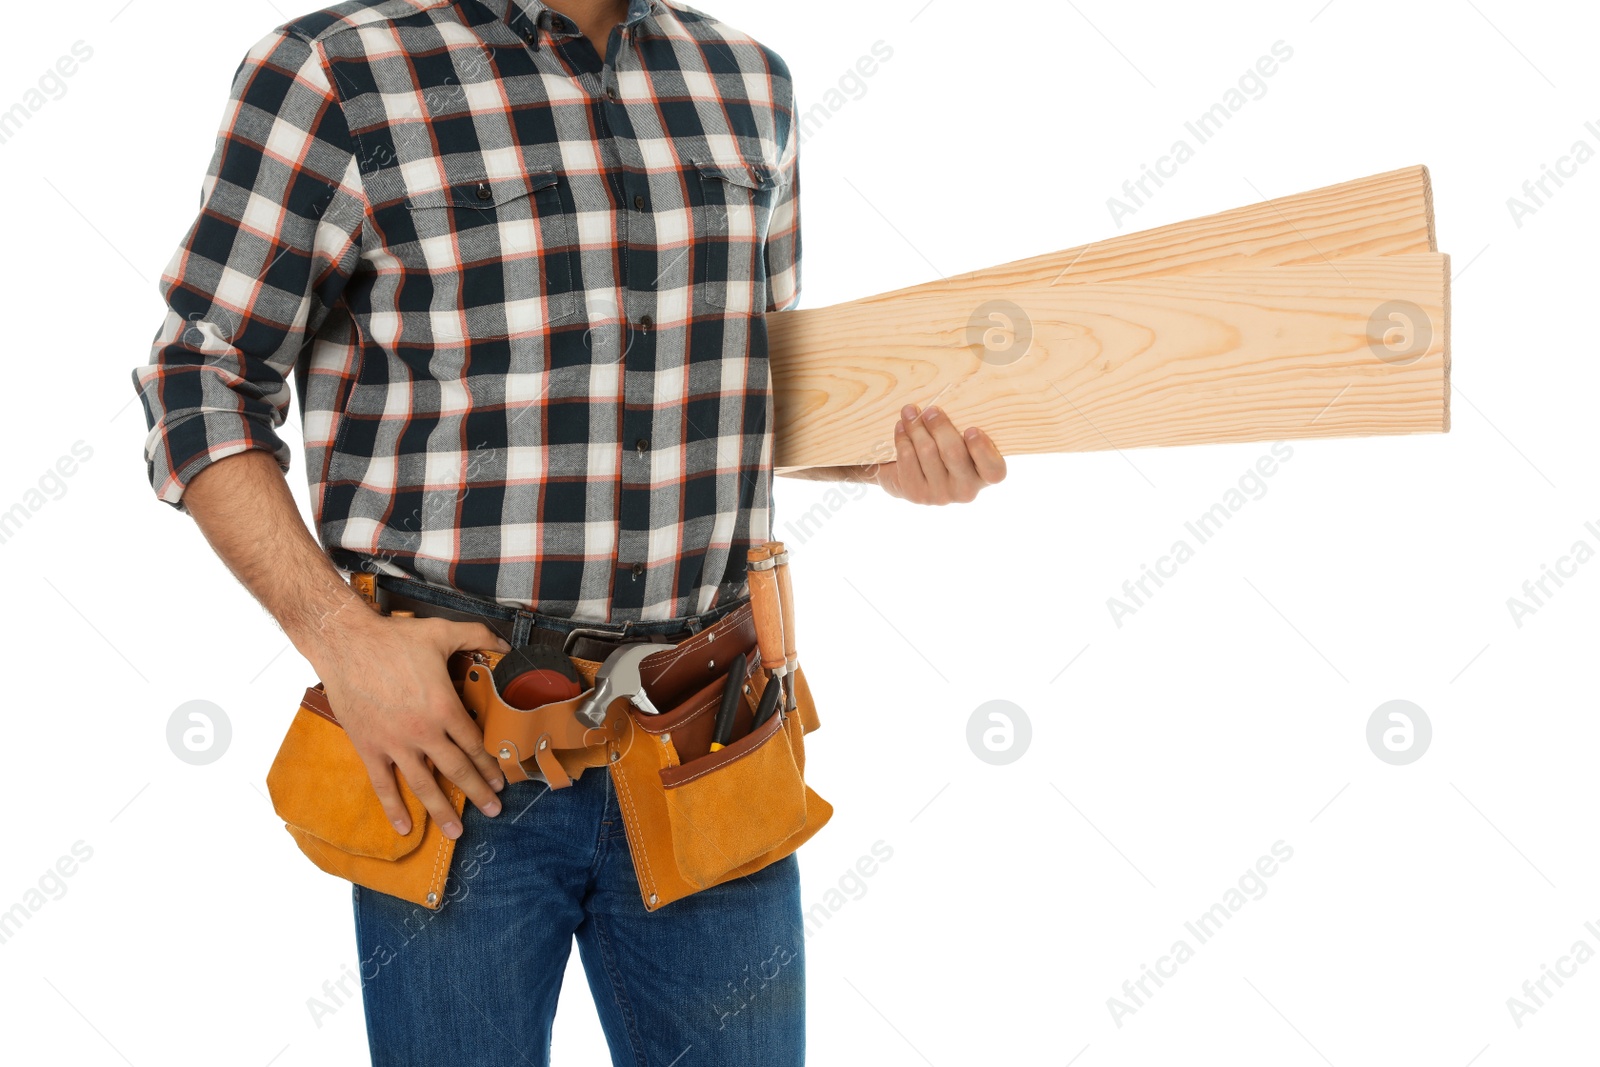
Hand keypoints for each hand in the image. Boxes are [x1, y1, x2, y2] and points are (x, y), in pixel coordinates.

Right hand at [310, 613, 511, 838]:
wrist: (345, 643)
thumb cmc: (394, 638)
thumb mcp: (443, 631)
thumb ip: (479, 637)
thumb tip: (507, 646)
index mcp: (444, 708)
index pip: (474, 745)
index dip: (490, 765)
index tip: (501, 781)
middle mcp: (423, 732)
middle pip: (457, 770)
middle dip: (478, 793)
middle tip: (494, 811)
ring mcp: (394, 744)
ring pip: (424, 785)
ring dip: (442, 811)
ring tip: (457, 832)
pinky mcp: (368, 748)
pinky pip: (383, 785)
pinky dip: (394, 808)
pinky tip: (405, 828)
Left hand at [874, 404, 1006, 503]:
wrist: (910, 475)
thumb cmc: (943, 448)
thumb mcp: (960, 440)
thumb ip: (962, 427)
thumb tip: (945, 406)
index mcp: (986, 475)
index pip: (994, 470)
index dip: (983, 450)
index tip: (971, 429)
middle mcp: (967, 490)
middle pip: (954, 454)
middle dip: (939, 426)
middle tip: (930, 409)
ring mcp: (942, 495)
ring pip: (928, 452)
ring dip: (916, 427)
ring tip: (910, 412)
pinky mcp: (917, 494)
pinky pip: (908, 459)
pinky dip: (903, 439)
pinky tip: (901, 427)